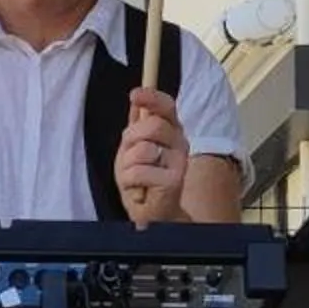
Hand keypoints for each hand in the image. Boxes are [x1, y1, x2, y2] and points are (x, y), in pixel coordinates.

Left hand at [113, 86, 190, 224]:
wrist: (153, 213)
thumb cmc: (144, 180)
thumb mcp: (133, 147)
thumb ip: (137, 124)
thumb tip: (137, 98)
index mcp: (171, 132)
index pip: (166, 107)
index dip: (152, 97)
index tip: (135, 94)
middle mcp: (180, 144)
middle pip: (152, 125)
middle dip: (131, 139)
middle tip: (129, 156)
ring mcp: (179, 162)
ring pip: (142, 149)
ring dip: (128, 165)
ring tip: (135, 177)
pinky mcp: (174, 181)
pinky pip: (138, 171)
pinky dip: (130, 182)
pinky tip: (139, 190)